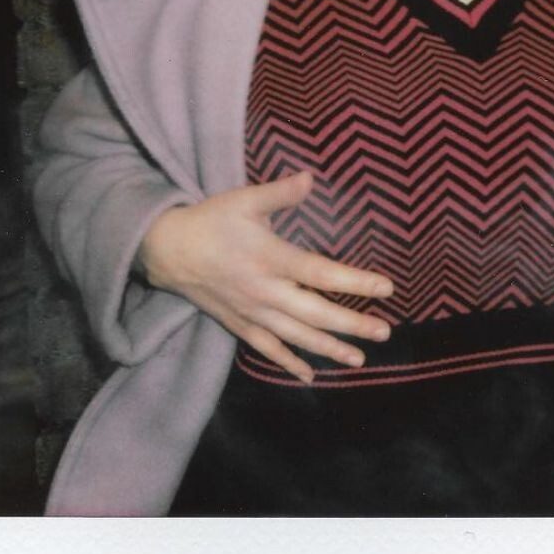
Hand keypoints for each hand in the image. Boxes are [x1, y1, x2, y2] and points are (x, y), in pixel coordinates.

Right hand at [137, 170, 393, 382]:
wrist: (167, 249)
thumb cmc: (211, 220)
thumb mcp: (245, 200)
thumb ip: (280, 193)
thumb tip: (311, 177)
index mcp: (270, 257)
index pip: (320, 272)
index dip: (355, 281)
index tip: (386, 286)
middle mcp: (264, 290)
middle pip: (315, 312)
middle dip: (351, 324)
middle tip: (383, 331)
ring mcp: (251, 312)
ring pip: (296, 336)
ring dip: (328, 349)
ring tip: (358, 359)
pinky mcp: (239, 324)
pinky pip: (266, 349)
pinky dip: (288, 363)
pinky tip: (310, 377)